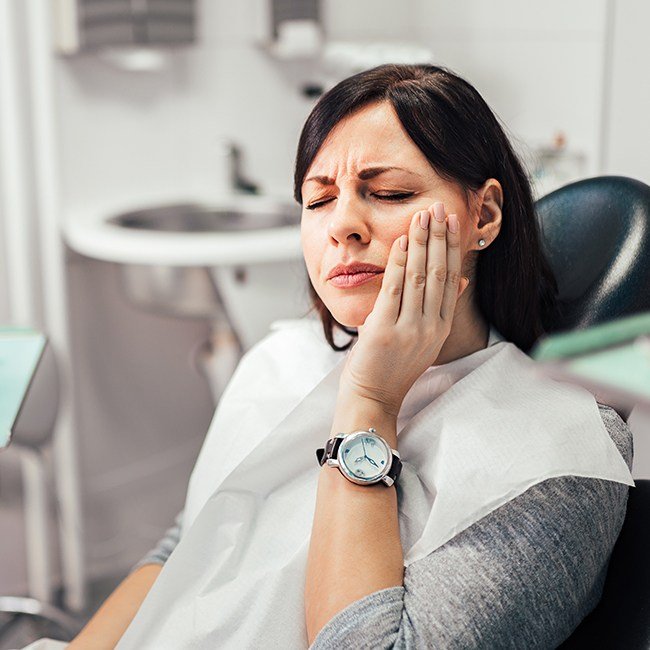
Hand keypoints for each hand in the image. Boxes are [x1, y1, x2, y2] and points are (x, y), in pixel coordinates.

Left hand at [339, 202, 468, 415]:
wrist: (373, 396)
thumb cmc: (393, 366)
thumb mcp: (425, 338)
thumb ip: (441, 308)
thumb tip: (461, 279)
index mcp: (440, 327)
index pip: (451, 279)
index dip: (452, 248)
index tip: (452, 222)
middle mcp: (430, 327)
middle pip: (439, 273)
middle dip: (439, 237)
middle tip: (439, 207)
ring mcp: (409, 329)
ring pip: (420, 277)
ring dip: (422, 243)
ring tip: (423, 216)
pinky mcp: (386, 330)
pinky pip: (394, 289)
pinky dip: (399, 262)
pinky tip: (402, 241)